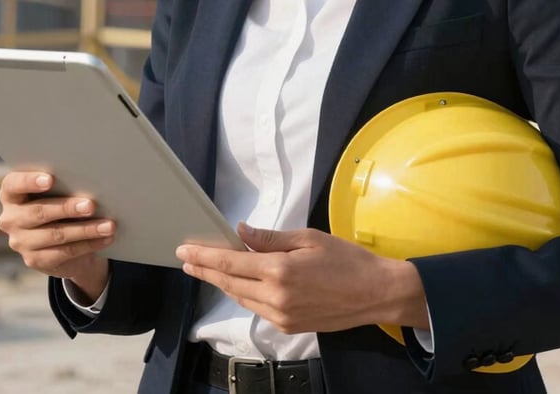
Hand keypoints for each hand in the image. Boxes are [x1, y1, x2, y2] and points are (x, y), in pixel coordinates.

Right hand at [0, 171, 114, 299]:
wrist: (59, 238)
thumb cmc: (59, 199)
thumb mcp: (56, 190)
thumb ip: (63, 183)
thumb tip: (91, 179)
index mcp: (11, 194)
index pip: (13, 184)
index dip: (29, 181)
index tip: (50, 179)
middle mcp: (10, 218)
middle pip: (38, 212)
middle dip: (67, 208)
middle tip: (91, 205)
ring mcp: (20, 242)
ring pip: (55, 235)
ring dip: (86, 229)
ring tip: (109, 224)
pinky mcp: (34, 260)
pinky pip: (65, 252)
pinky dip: (89, 244)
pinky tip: (106, 237)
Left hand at [176, 223, 427, 334]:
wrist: (375, 293)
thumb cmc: (346, 259)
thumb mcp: (309, 238)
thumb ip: (271, 238)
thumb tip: (241, 233)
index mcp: (280, 271)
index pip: (231, 263)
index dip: (205, 257)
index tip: (184, 250)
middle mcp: (275, 298)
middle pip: (230, 284)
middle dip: (205, 271)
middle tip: (185, 258)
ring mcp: (281, 316)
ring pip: (241, 298)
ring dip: (221, 283)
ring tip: (204, 269)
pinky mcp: (289, 326)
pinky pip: (257, 308)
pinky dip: (242, 294)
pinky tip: (236, 283)